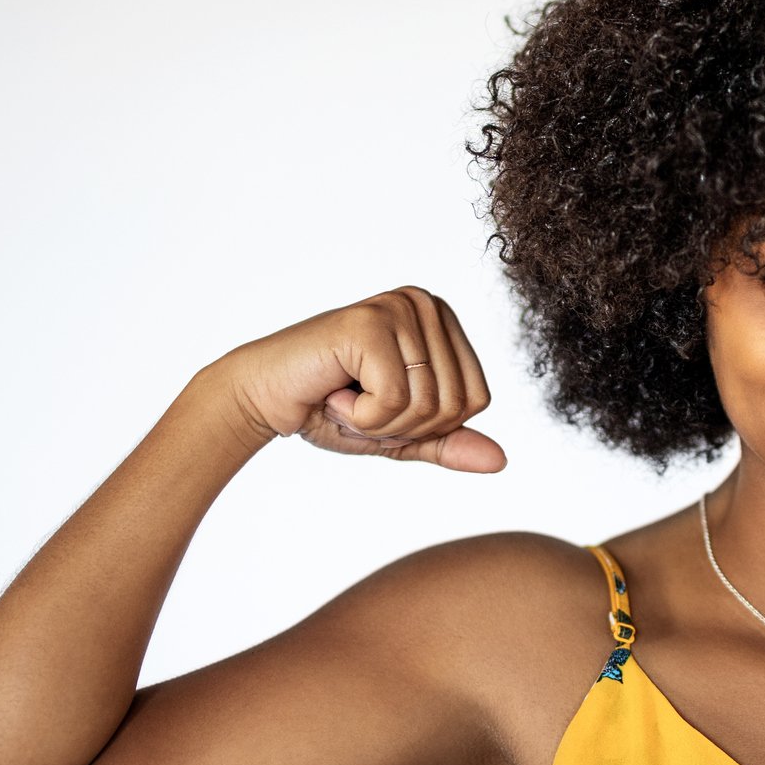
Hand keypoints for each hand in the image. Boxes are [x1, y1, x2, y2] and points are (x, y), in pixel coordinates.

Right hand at [215, 286, 505, 471]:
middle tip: (360, 404)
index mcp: (442, 322)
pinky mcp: (370, 322)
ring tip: (346, 396)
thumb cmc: (329, 410)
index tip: (383, 406)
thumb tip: (501, 461)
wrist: (263, 399)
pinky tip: (334, 392)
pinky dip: (361, 417)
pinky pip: (394, 400)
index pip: (477, 400)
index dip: (428, 425)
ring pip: (428, 405)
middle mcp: (426, 304)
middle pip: (457, 404)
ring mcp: (399, 307)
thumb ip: (448, 442)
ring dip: (380, 423)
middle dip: (405, 426)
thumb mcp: (401, 434)